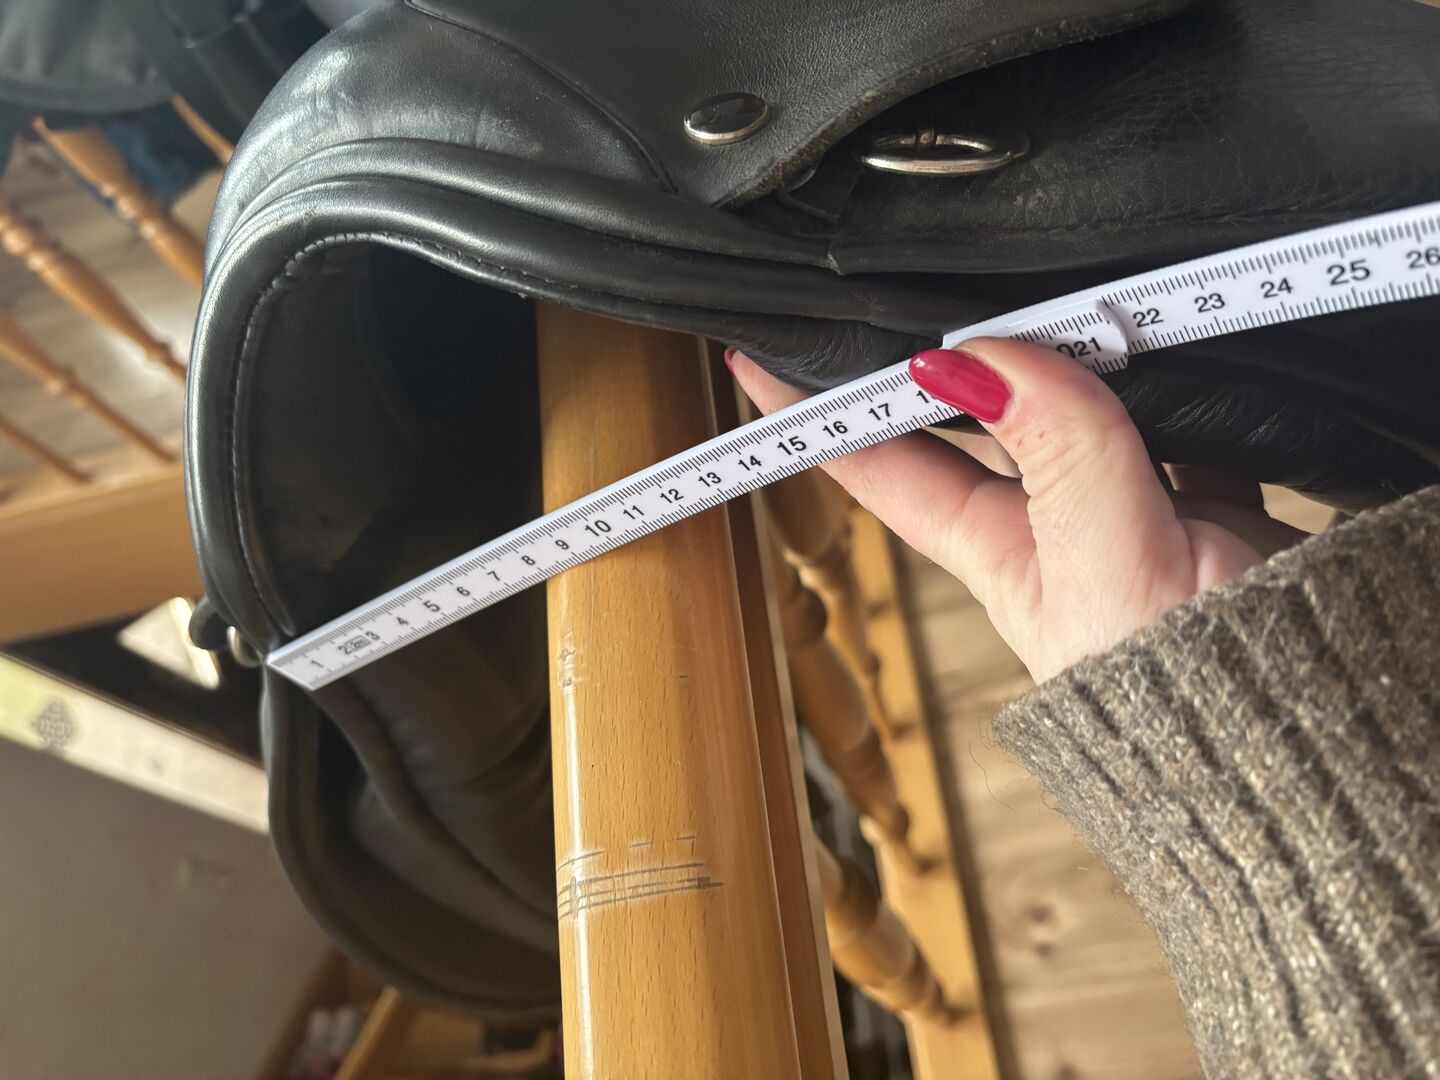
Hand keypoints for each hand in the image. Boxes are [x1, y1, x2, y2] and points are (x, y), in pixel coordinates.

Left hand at [728, 339, 1305, 682]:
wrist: (1313, 732)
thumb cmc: (1192, 704)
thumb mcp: (1107, 565)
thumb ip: (1059, 453)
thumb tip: (985, 358)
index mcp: (996, 548)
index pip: (881, 467)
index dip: (815, 415)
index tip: (754, 357)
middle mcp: (1048, 522)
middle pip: (971, 415)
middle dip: (938, 350)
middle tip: (906, 275)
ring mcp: (1123, 504)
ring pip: (1069, 398)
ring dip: (1060, 345)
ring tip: (1041, 282)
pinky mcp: (1202, 493)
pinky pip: (1172, 408)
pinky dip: (1170, 370)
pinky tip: (1170, 336)